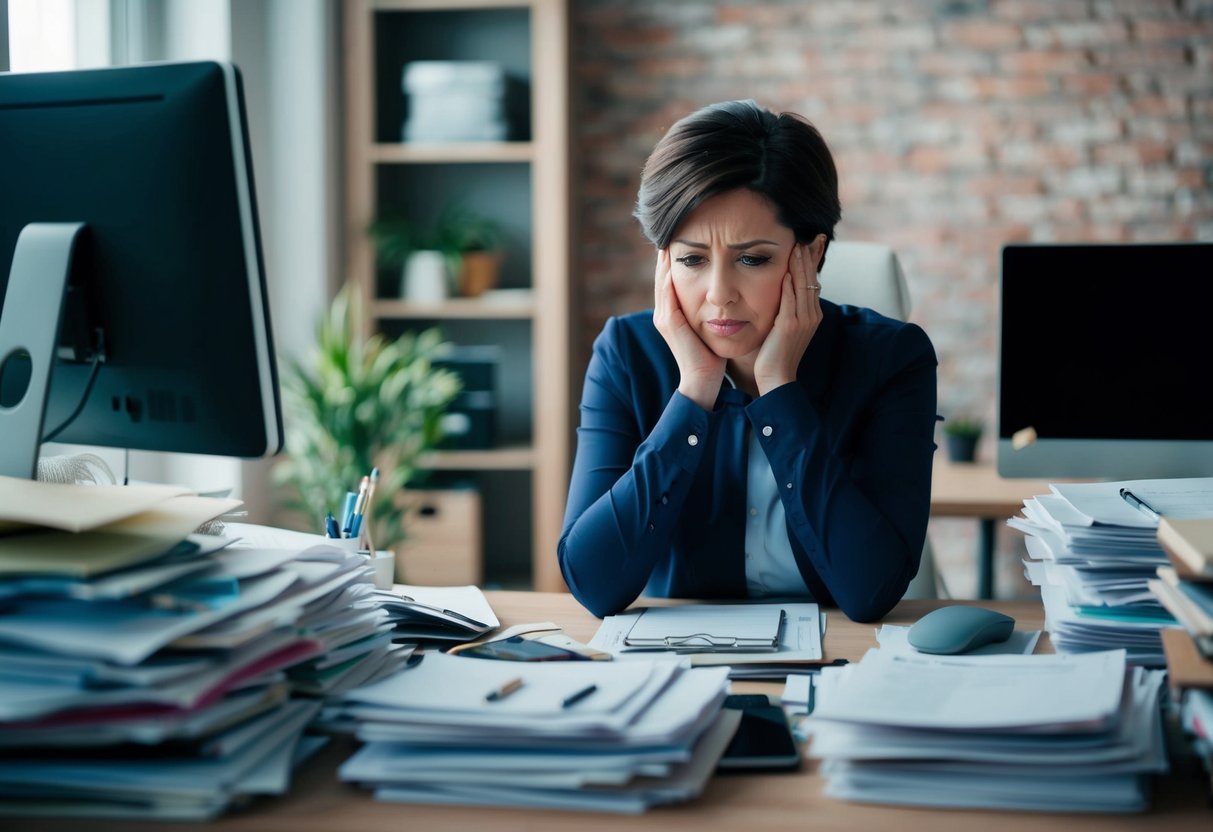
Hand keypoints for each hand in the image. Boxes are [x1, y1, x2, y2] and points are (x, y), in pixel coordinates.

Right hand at [652, 248, 724, 408]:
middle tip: (672, 229)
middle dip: (667, 253)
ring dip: (665, 259)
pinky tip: (674, 260)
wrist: (704, 381)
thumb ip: (710, 310)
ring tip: (670, 237)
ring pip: (662, 280)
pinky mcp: (670, 323)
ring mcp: (664, 318)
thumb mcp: (709, 327)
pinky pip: (667, 293)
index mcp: (672, 314)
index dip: (675, 258)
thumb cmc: (711, 357)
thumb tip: (722, 294)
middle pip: (662, 275)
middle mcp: (664, 314)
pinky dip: (668, 275)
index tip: (682, 237)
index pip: (670, 279)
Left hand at [753, 243, 822, 396]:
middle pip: (812, 279)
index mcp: (812, 313)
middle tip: (812, 235)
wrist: (776, 378)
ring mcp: (802, 321)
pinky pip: (790, 301)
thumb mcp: (785, 325)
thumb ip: (787, 306)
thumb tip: (783, 285)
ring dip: (801, 265)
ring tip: (799, 246)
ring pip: (803, 287)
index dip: (815, 260)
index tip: (815, 241)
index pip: (814, 280)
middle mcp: (811, 315)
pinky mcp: (789, 327)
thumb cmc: (776, 352)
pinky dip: (789, 285)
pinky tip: (786, 271)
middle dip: (811, 256)